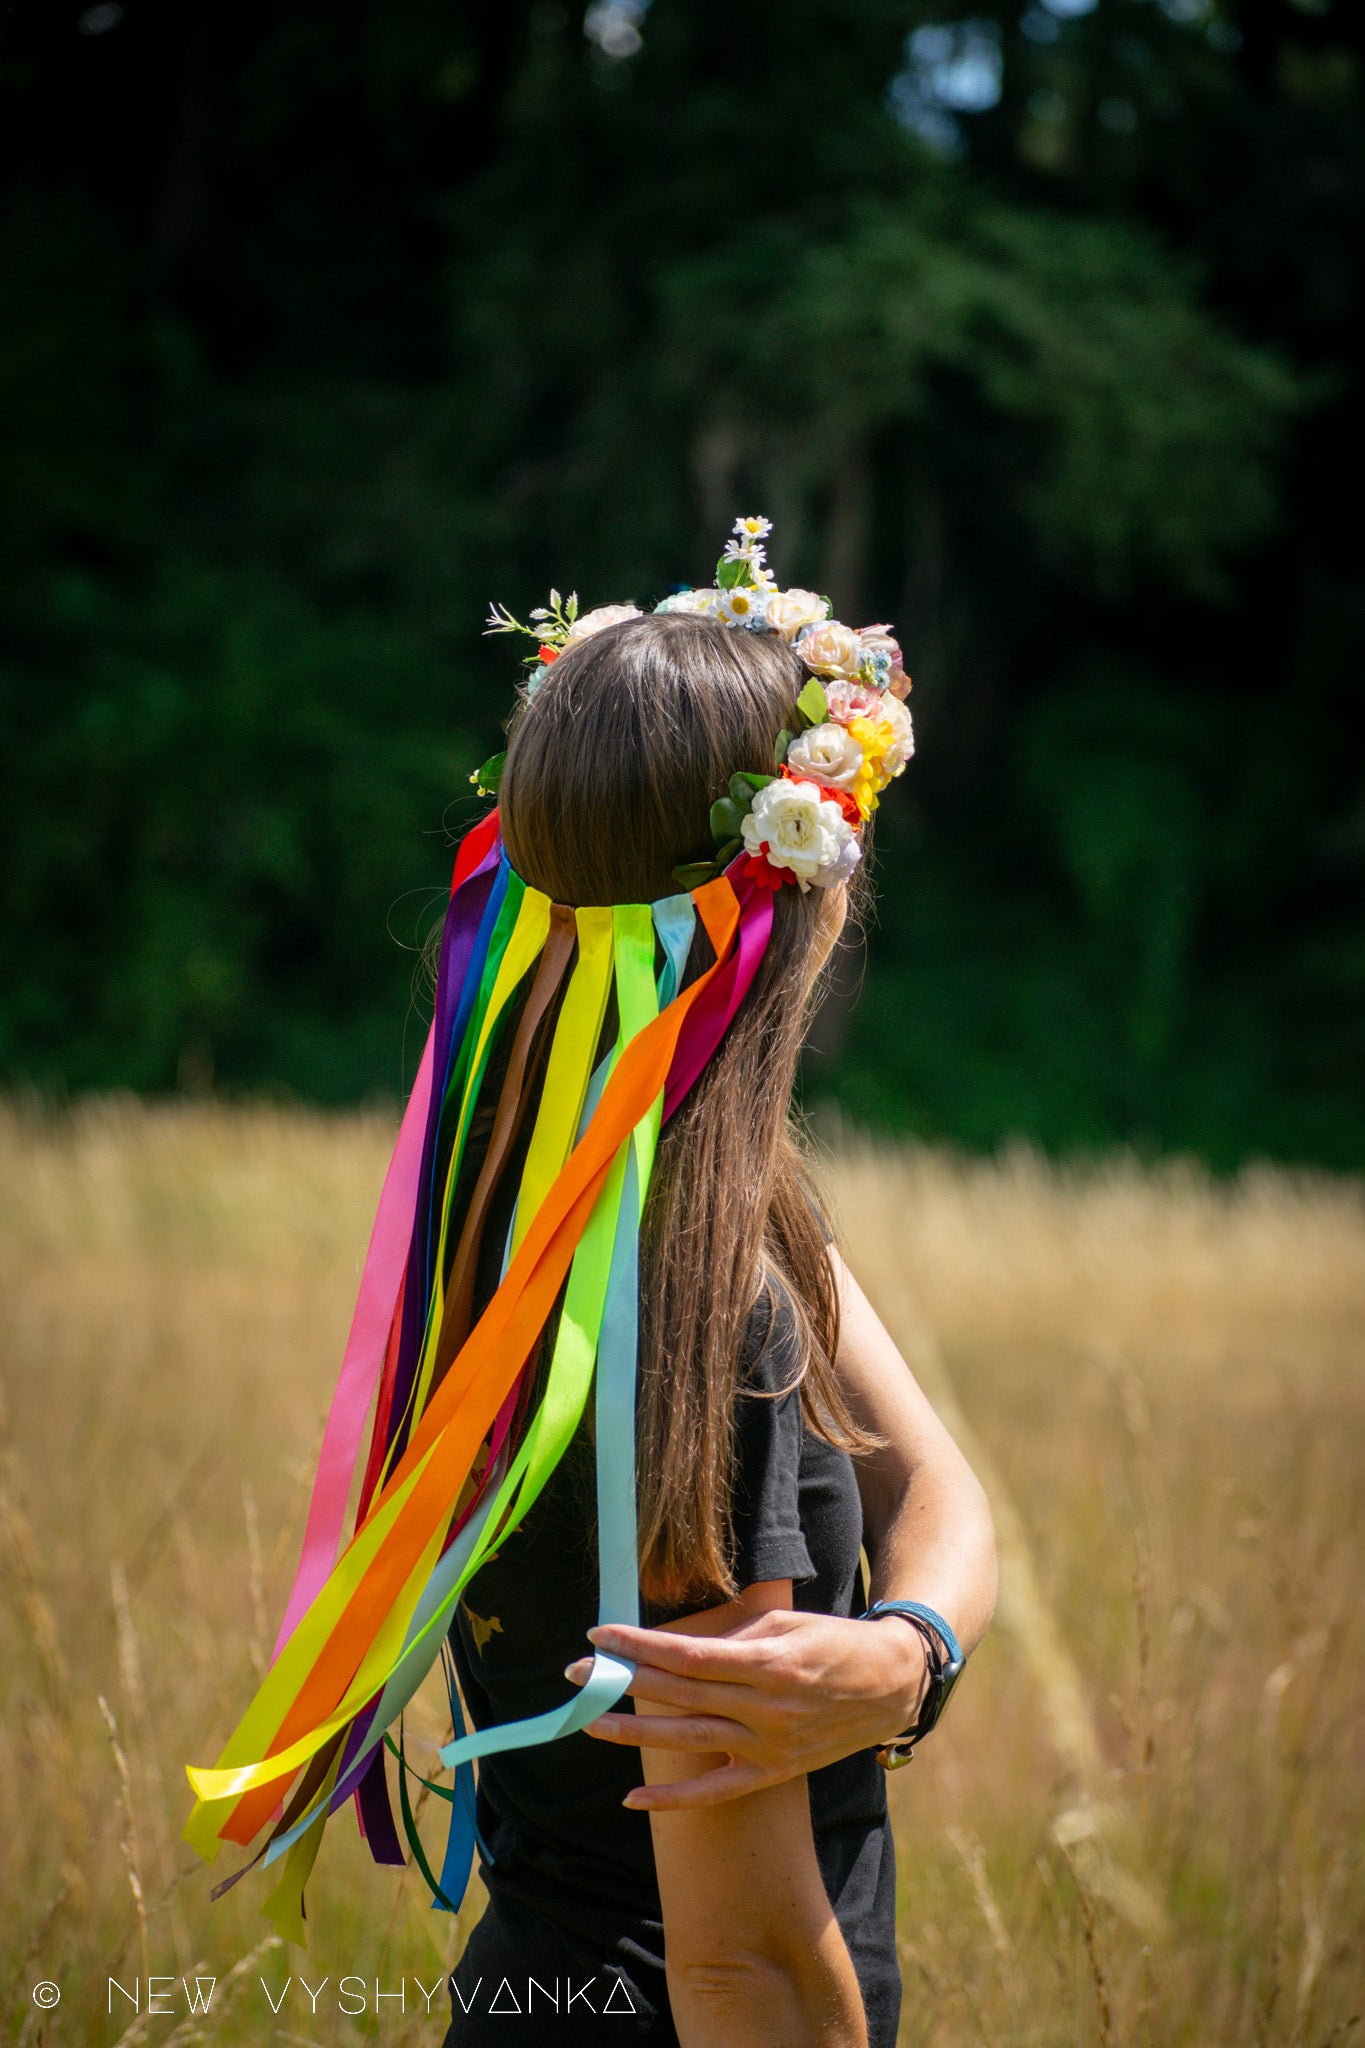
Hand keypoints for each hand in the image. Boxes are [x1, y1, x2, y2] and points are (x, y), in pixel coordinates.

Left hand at [564, 1607, 929, 1810]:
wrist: (890, 1685)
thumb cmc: (834, 1641)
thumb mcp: (787, 1621)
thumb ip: (734, 1632)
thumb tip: (680, 1639)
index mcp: (766, 1660)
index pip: (687, 1654)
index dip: (639, 1645)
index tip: (600, 1635)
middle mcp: (763, 1706)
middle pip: (678, 1694)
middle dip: (623, 1680)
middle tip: (578, 1673)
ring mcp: (767, 1744)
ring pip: (688, 1740)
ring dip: (634, 1731)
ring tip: (590, 1722)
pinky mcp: (772, 1772)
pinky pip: (715, 1790)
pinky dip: (673, 1798)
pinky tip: (633, 1798)